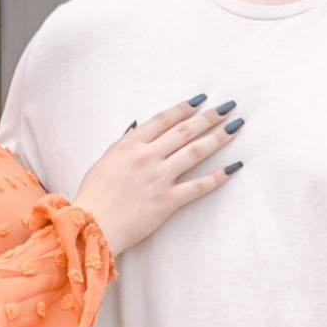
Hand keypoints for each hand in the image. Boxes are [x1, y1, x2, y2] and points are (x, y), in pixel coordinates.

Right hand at [77, 90, 242, 256]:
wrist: (91, 226)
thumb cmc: (93, 195)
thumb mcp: (104, 160)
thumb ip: (124, 143)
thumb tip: (138, 126)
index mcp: (130, 144)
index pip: (164, 120)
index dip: (184, 108)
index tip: (201, 99)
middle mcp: (147, 157)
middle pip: (185, 131)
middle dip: (209, 117)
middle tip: (228, 106)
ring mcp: (159, 178)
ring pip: (196, 152)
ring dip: (218, 137)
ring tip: (235, 127)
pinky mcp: (167, 201)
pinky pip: (198, 186)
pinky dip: (218, 176)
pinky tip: (233, 167)